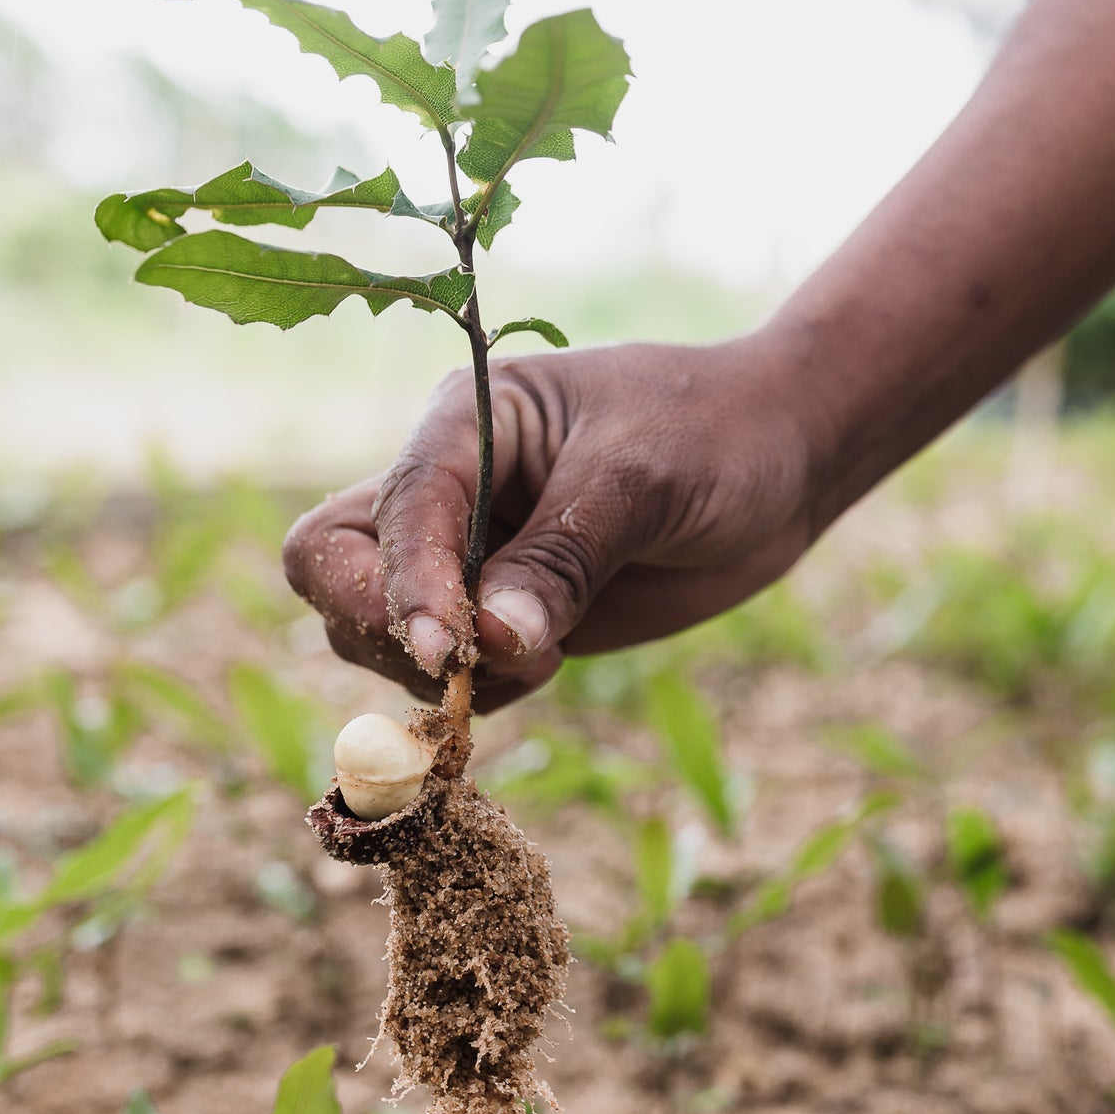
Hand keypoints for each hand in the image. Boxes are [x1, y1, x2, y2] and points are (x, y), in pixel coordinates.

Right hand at [283, 335, 818, 710]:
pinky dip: (476, 691)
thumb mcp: (642, 480)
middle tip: (470, 665)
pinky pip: (446, 670)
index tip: (451, 652)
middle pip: (334, 565)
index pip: (394, 508)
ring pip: (375, 628)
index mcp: (465, 422)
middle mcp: (450, 488)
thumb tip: (489, 642)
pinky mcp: (503, 610)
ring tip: (546, 657)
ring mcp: (470, 553)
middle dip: (382, 625)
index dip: (406, 585)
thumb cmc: (715, 433)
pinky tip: (549, 666)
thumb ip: (562, 558)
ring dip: (437, 671)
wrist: (780, 459)